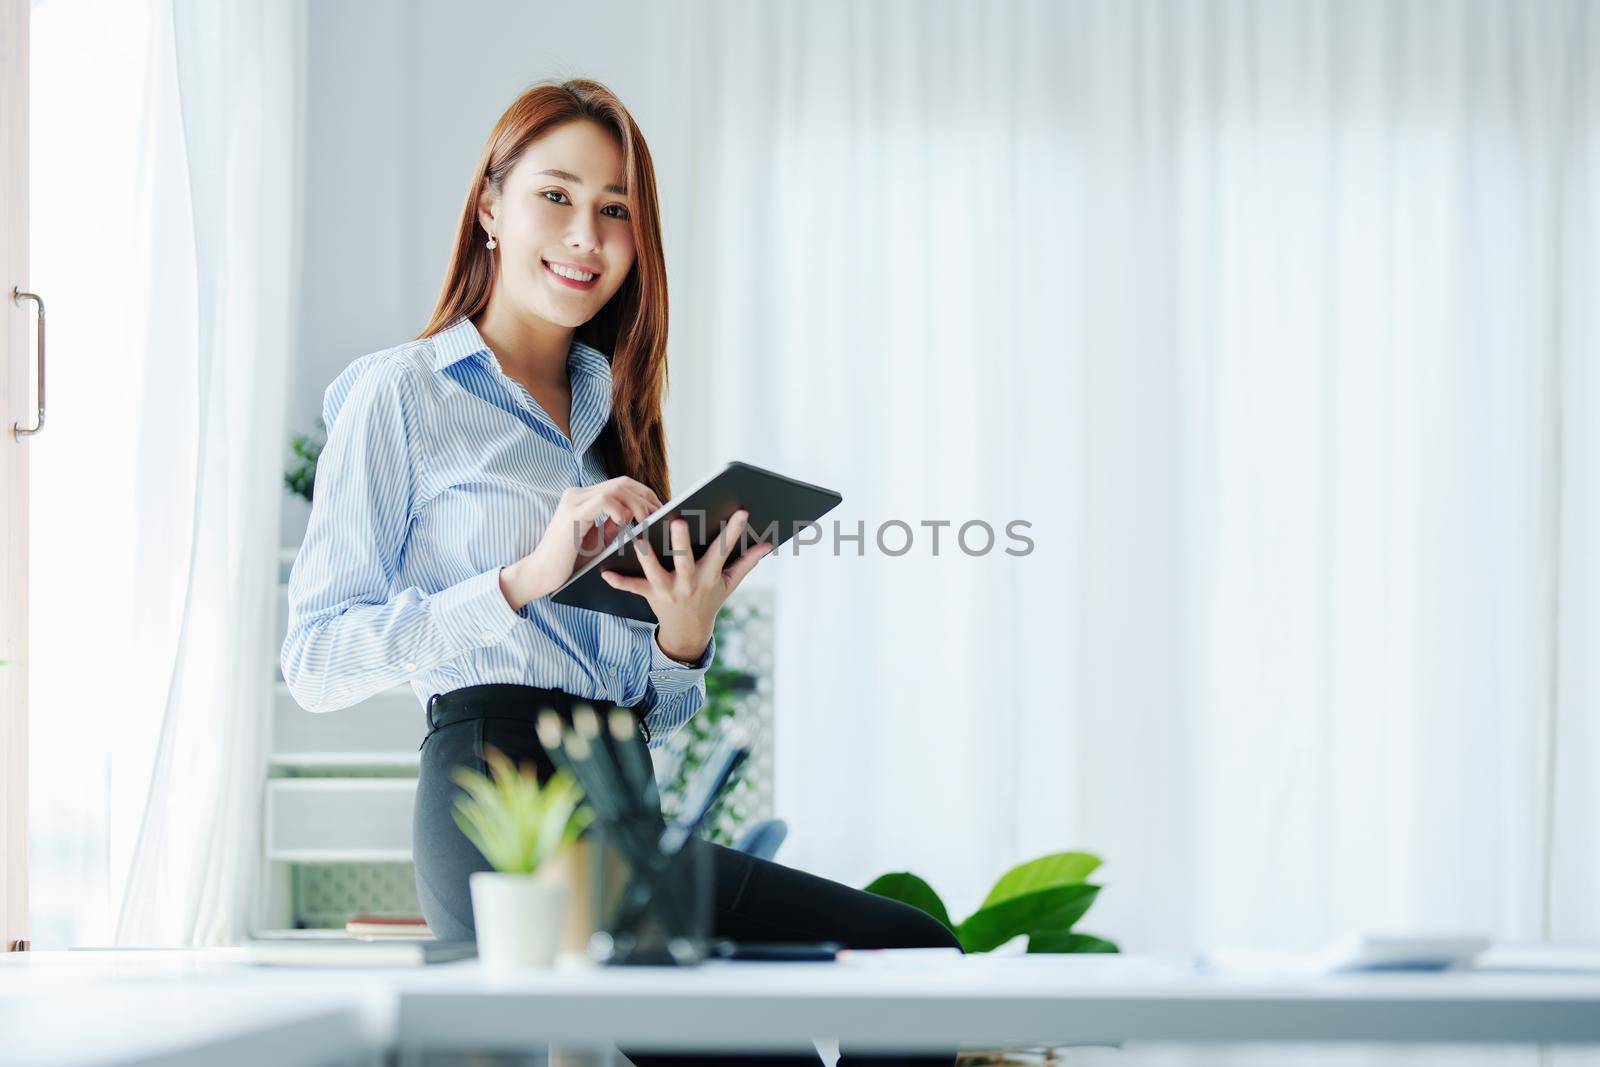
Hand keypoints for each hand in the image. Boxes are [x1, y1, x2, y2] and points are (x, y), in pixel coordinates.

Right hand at [502, 476, 663, 608]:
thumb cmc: (570, 561)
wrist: (541, 574)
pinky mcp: (572, 513)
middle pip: (622, 483)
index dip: (643, 495)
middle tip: (660, 515)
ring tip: (647, 521)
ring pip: (616, 488)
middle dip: (646, 498)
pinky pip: (605, 500)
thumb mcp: (599, 540)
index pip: (621, 485)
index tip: (660, 510)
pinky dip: (621, 510)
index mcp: (584, 498)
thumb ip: (616, 525)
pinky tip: (626, 523)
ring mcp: (574, 501)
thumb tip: (644, 517)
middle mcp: (578, 494)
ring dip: (637, 504)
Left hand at [599, 509, 775, 661]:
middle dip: (682, 542)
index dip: (732, 532)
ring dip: (646, 556)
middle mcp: (689, 583)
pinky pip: (633, 588)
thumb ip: (747, 563)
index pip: (723, 551)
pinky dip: (619, 582)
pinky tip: (605, 573)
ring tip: (636, 537)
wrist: (688, 631)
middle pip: (685, 561)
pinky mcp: (650, 596)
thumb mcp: (729, 584)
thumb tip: (768, 544)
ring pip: (655, 572)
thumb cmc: (710, 599)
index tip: (740, 512)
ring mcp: (668, 590)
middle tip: (678, 521)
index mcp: (710, 576)